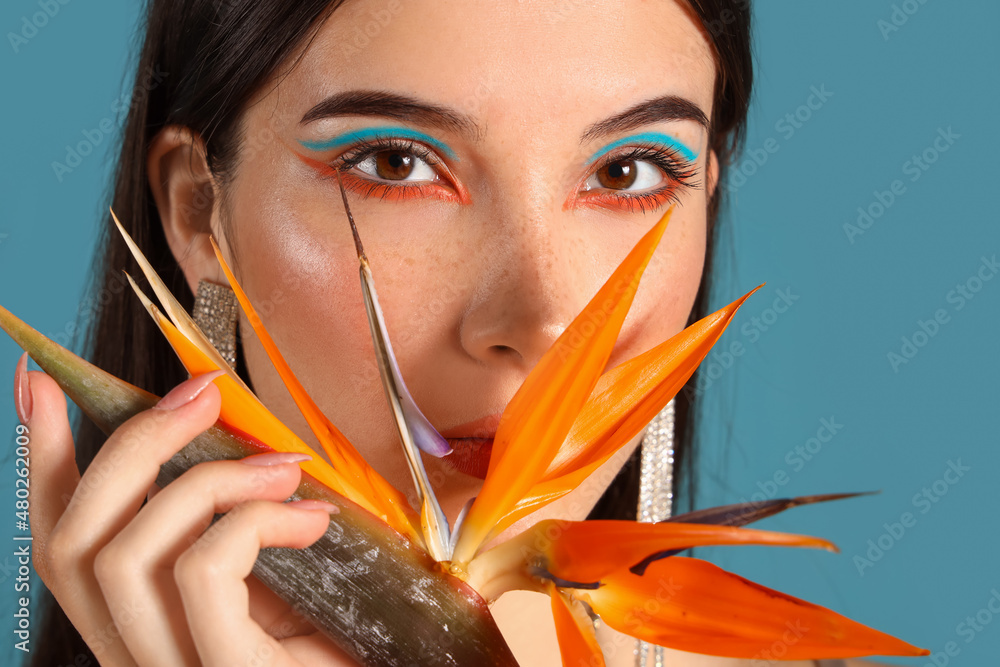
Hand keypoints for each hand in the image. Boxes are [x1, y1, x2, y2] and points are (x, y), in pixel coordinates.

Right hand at [19, 360, 359, 665]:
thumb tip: (210, 435)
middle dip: (131, 444)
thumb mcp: (277, 582)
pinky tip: (310, 522)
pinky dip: (252, 519)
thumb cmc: (346, 641)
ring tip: (285, 467)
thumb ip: (232, 528)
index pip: (62, 549)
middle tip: (203, 393)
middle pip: (73, 542)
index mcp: (142, 631)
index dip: (42, 462)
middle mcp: (136, 658)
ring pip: (122, 552)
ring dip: (205, 479)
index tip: (42, 384)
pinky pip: (200, 570)